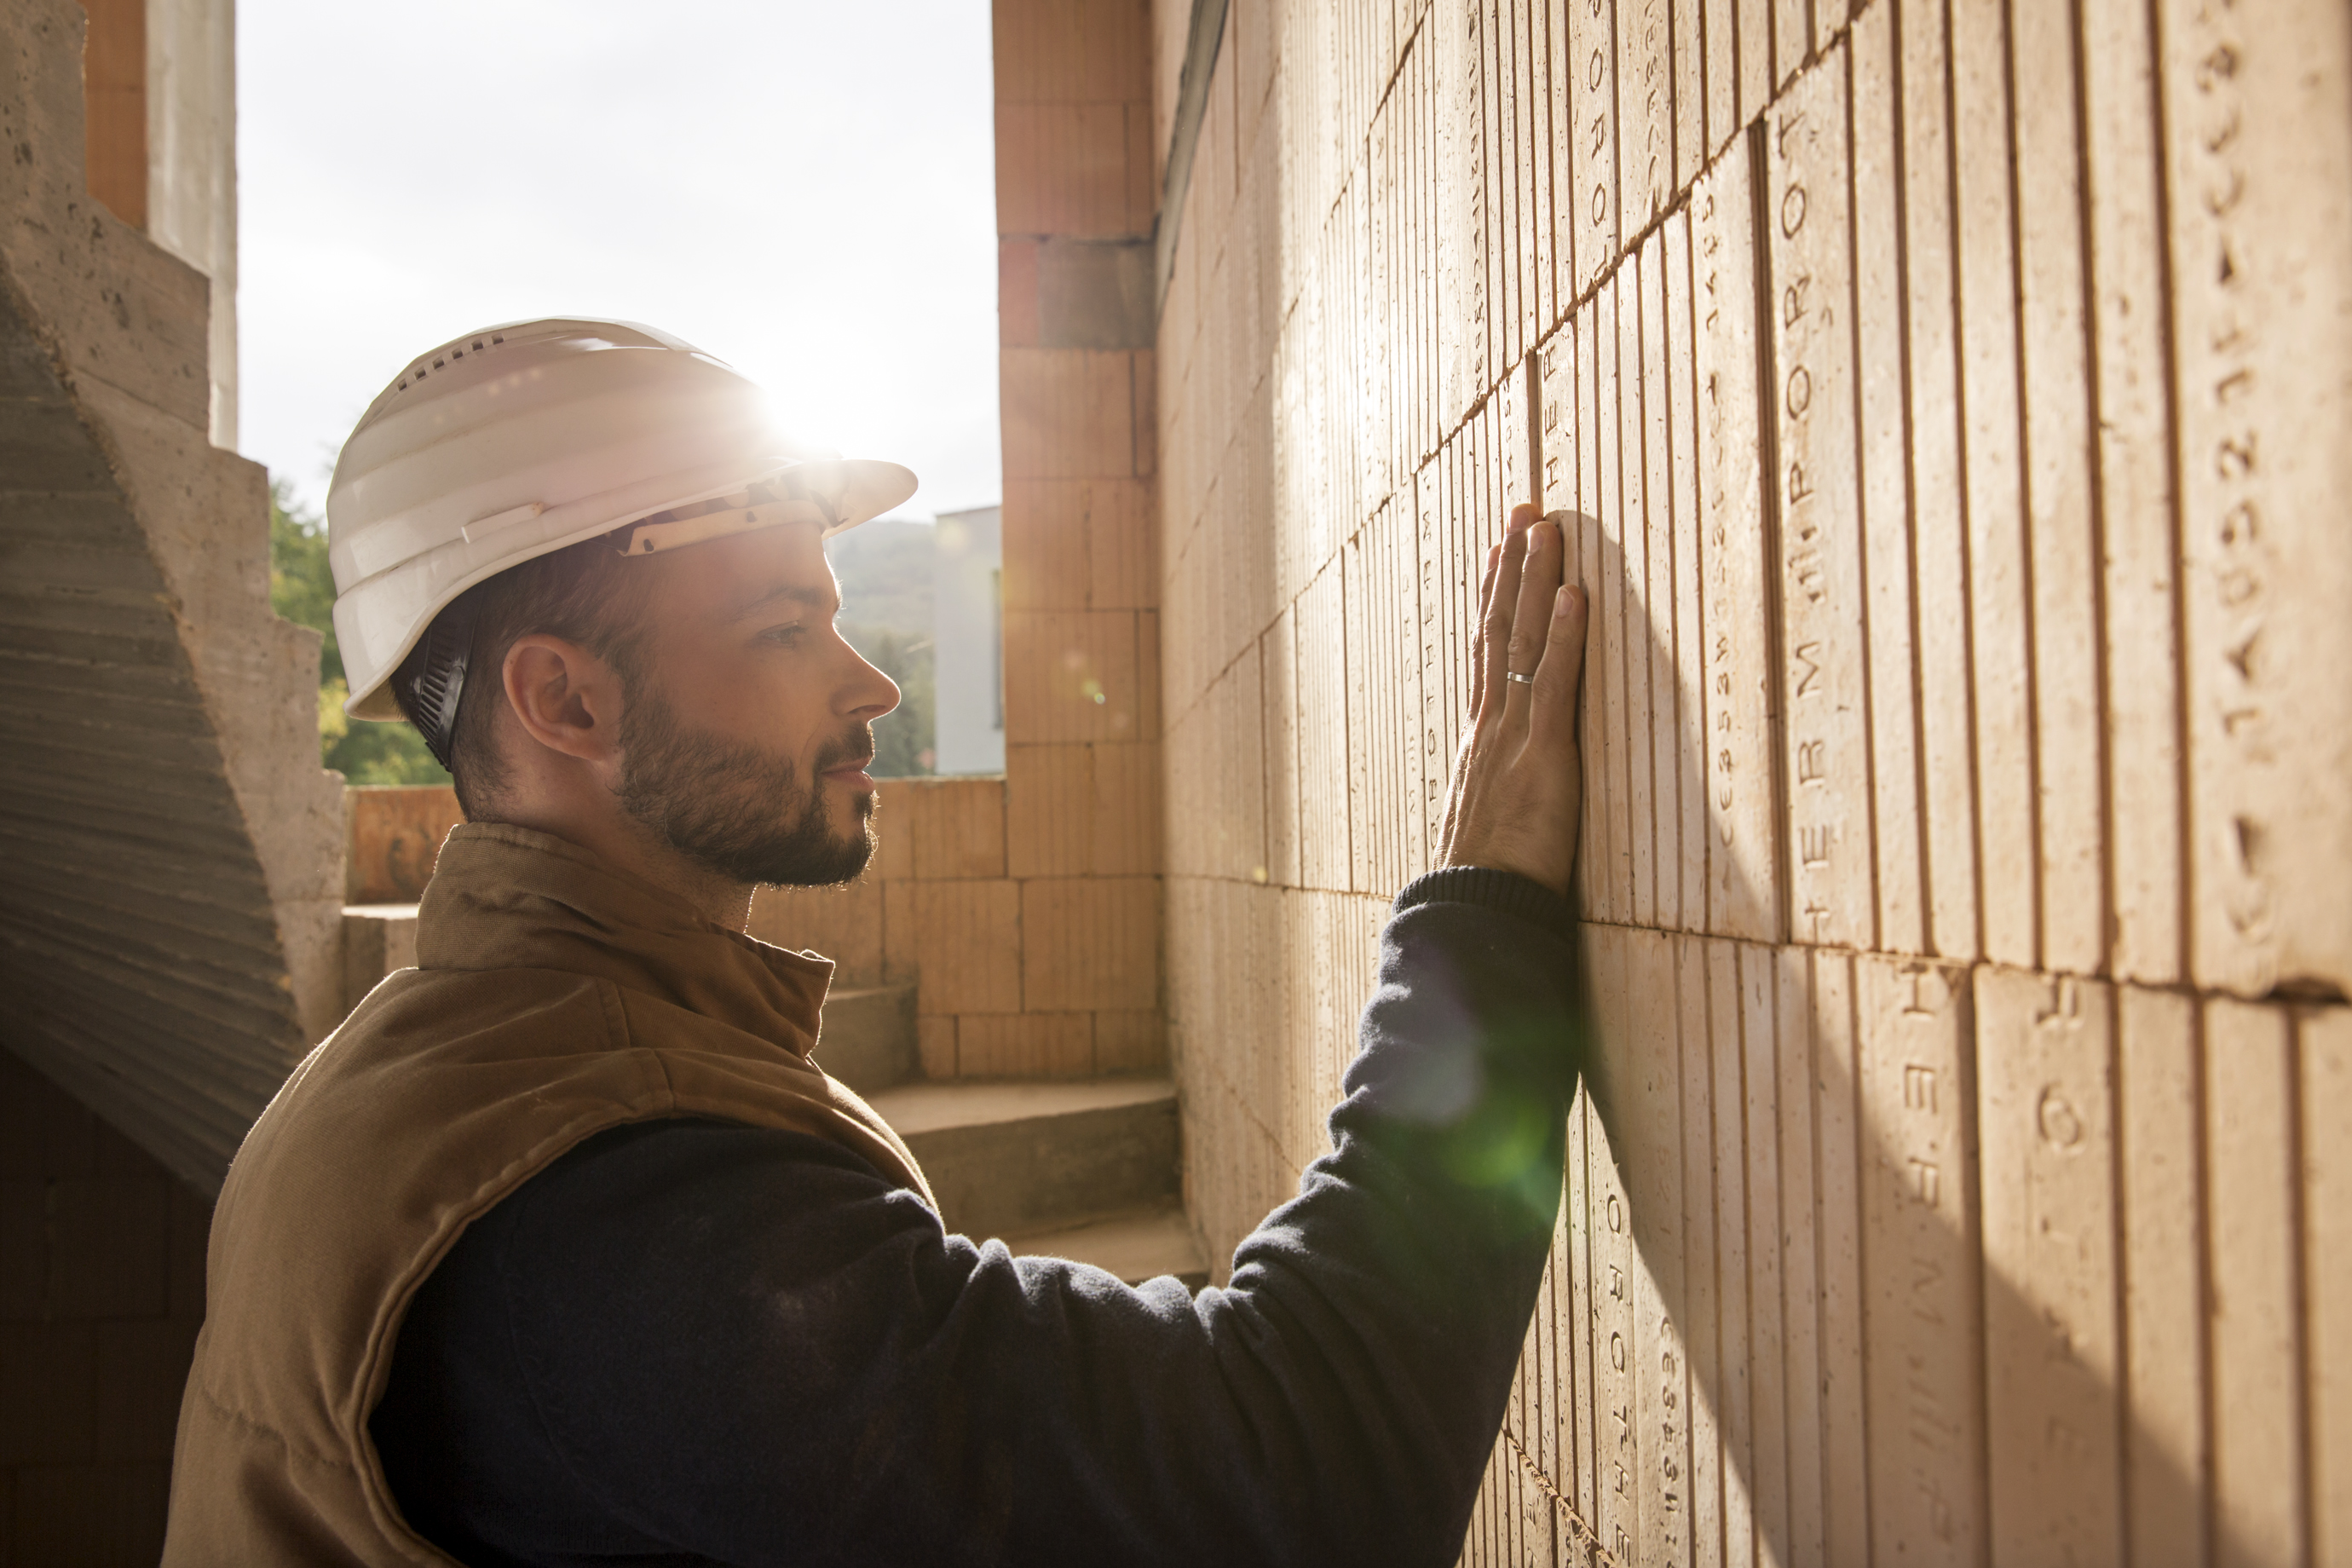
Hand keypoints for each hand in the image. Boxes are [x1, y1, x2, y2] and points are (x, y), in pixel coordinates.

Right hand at [1435, 503, 1589, 896]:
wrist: (1475, 924)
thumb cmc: (1487, 889)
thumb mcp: (1494, 832)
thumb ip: (1504, 802)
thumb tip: (1512, 798)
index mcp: (1482, 744)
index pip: (1488, 655)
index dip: (1495, 599)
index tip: (1501, 550)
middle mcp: (1492, 730)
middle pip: (1501, 632)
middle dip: (1512, 568)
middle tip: (1524, 510)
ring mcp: (1513, 741)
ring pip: (1523, 644)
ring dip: (1536, 580)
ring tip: (1546, 526)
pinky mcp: (1544, 760)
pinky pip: (1555, 685)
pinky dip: (1566, 635)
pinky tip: (1574, 591)